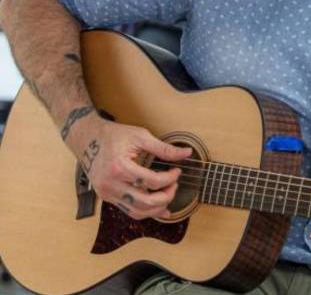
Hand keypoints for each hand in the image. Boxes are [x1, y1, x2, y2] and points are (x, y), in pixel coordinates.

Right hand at [72, 117, 190, 219]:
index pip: (152, 181)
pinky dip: (145, 211)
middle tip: (175, 185)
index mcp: (119, 167)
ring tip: (169, 195)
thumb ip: (164, 148)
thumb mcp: (140, 136)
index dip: (170, 178)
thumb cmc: (114, 135)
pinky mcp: (106, 197)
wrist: (87, 138)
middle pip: (146, 202)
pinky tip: (159, 208)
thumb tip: (187, 153)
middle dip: (167, 196)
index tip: (177, 171)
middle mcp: (110, 184)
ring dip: (157, 208)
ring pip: (137, 212)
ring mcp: (106, 193)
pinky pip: (129, 211)